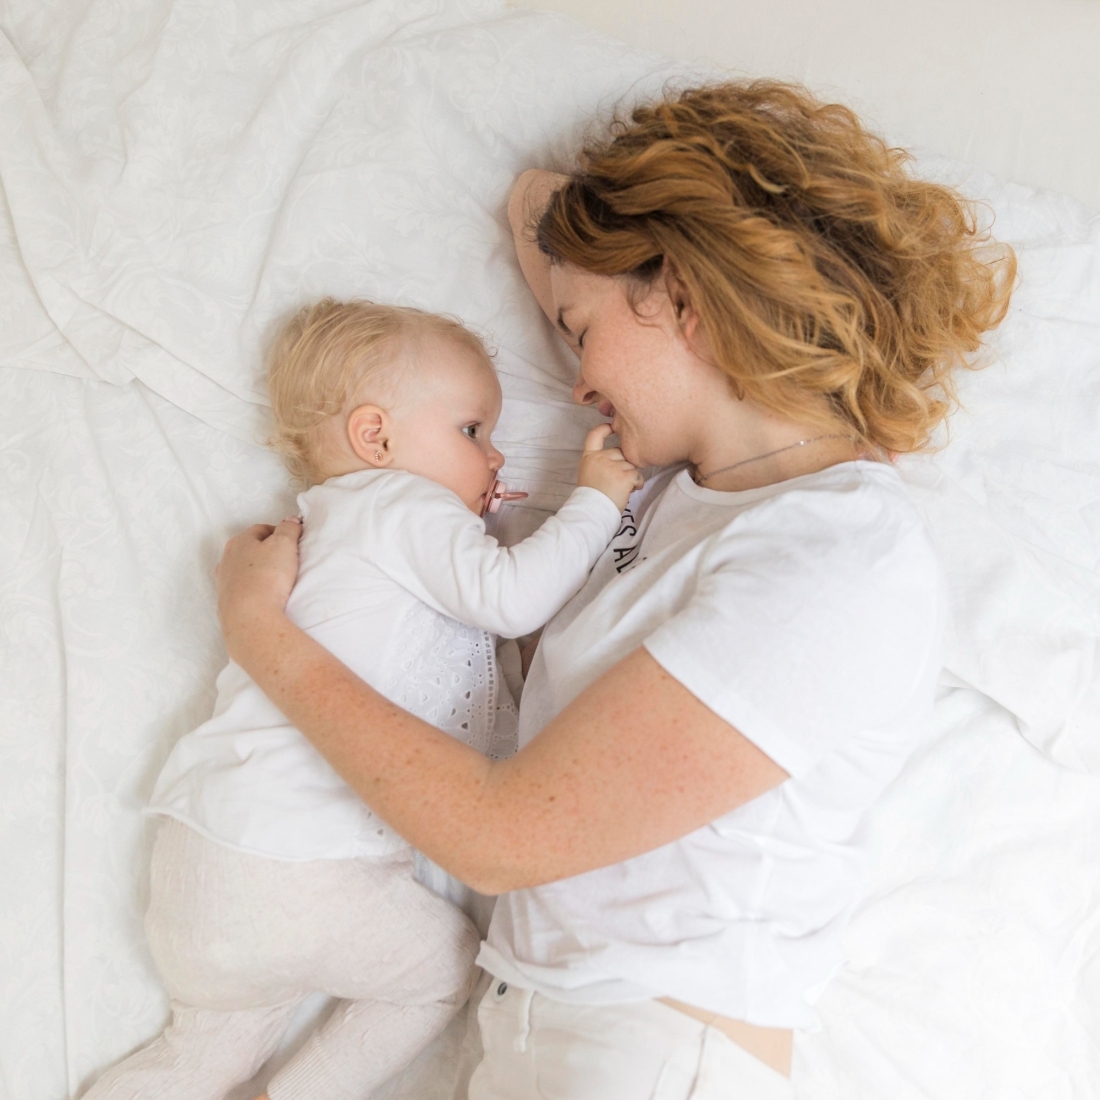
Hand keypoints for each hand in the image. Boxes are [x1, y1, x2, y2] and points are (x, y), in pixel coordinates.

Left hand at [215, 517, 302, 661]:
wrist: (250, 617)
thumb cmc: (268, 576)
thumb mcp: (284, 545)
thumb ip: (288, 528)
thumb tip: (290, 520)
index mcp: (239, 541)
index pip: (261, 529)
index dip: (279, 533)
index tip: (293, 542)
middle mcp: (227, 559)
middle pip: (250, 549)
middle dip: (267, 552)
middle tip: (286, 560)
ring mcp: (224, 582)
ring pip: (244, 570)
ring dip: (258, 572)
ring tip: (277, 581)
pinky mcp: (226, 602)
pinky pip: (243, 590)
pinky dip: (253, 589)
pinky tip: (265, 596)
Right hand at [577, 424, 643, 510]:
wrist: (592, 511)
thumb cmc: (592, 496)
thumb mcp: (588, 473)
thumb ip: (599, 462)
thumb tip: (619, 457)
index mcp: (589, 457)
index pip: (594, 435)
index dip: (604, 428)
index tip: (611, 427)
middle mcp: (600, 458)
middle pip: (619, 452)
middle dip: (623, 464)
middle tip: (617, 480)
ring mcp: (612, 466)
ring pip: (630, 465)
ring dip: (630, 476)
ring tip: (621, 488)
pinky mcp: (624, 476)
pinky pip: (637, 475)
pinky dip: (637, 483)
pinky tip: (630, 490)